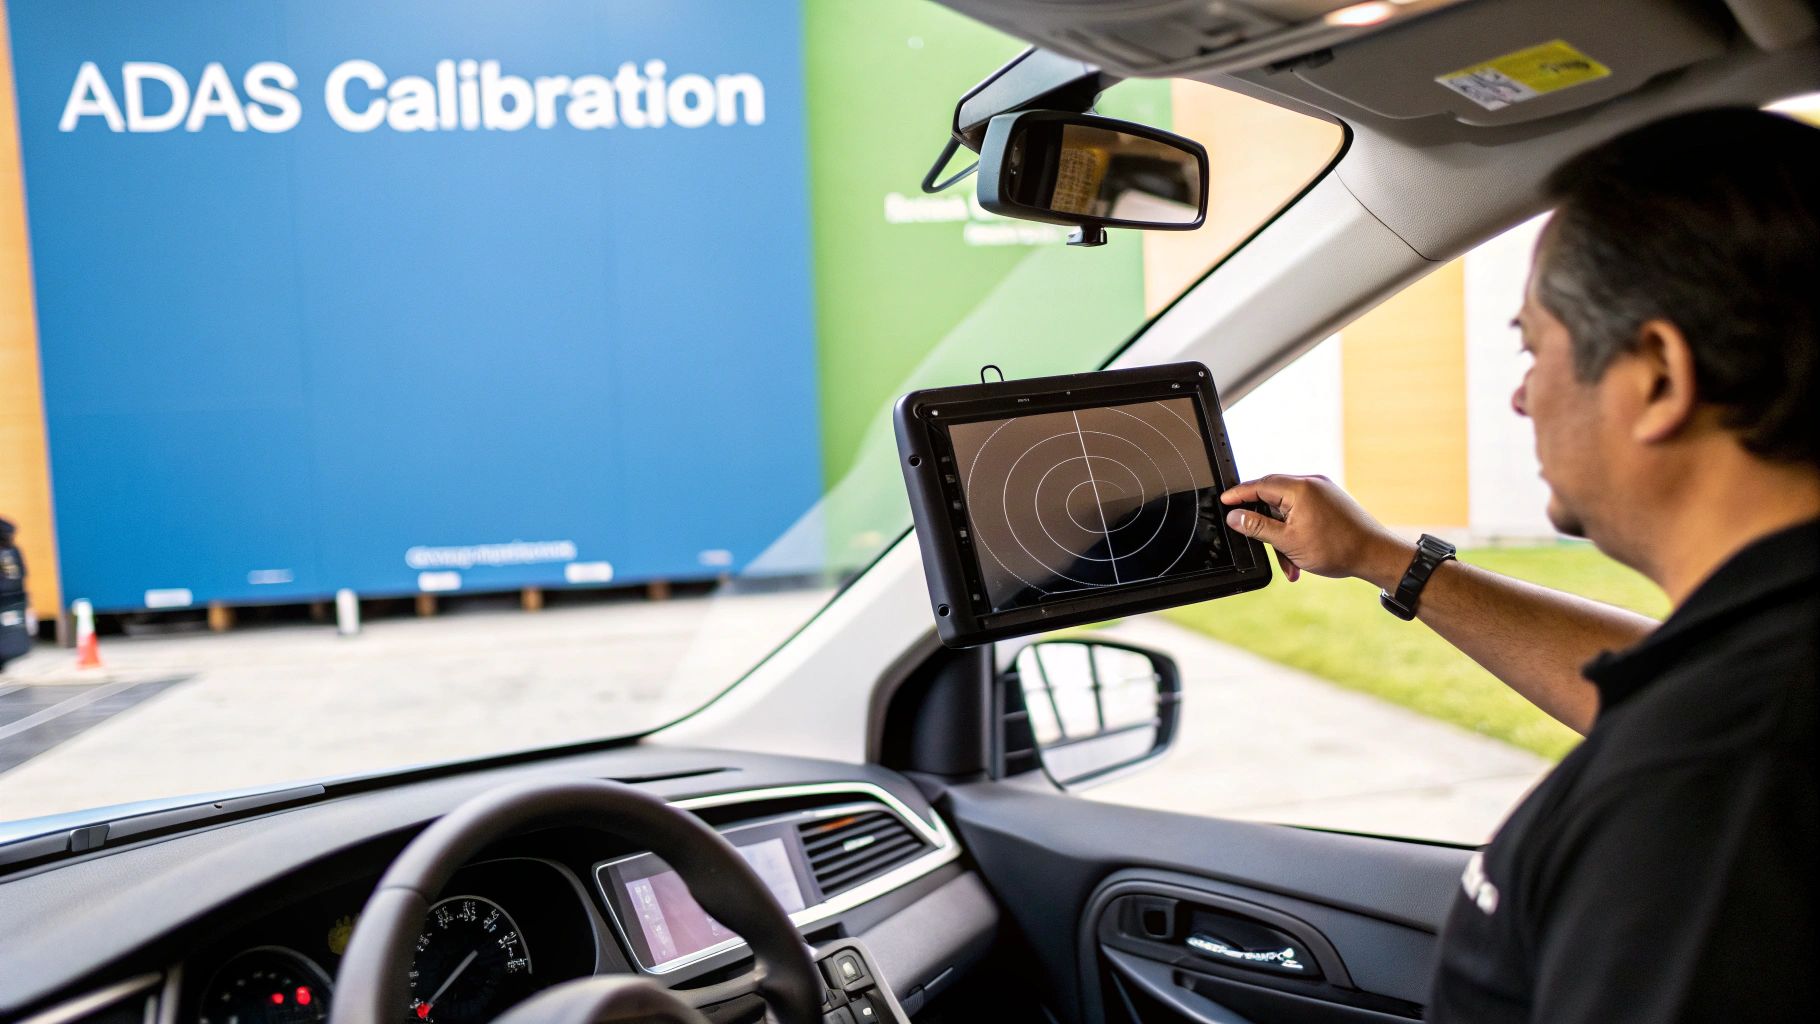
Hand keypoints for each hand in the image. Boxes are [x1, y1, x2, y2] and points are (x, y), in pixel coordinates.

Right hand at [1221, 474, 1410, 586]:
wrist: (1375, 555)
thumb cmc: (1337, 549)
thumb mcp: (1288, 542)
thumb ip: (1256, 527)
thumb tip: (1234, 516)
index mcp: (1299, 488)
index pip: (1259, 485)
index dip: (1238, 494)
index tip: (1223, 502)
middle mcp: (1311, 483)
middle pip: (1272, 497)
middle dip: (1263, 525)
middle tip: (1254, 541)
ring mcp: (1322, 491)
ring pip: (1287, 509)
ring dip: (1282, 535)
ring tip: (1289, 563)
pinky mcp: (1330, 501)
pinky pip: (1302, 511)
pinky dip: (1295, 531)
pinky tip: (1298, 555)